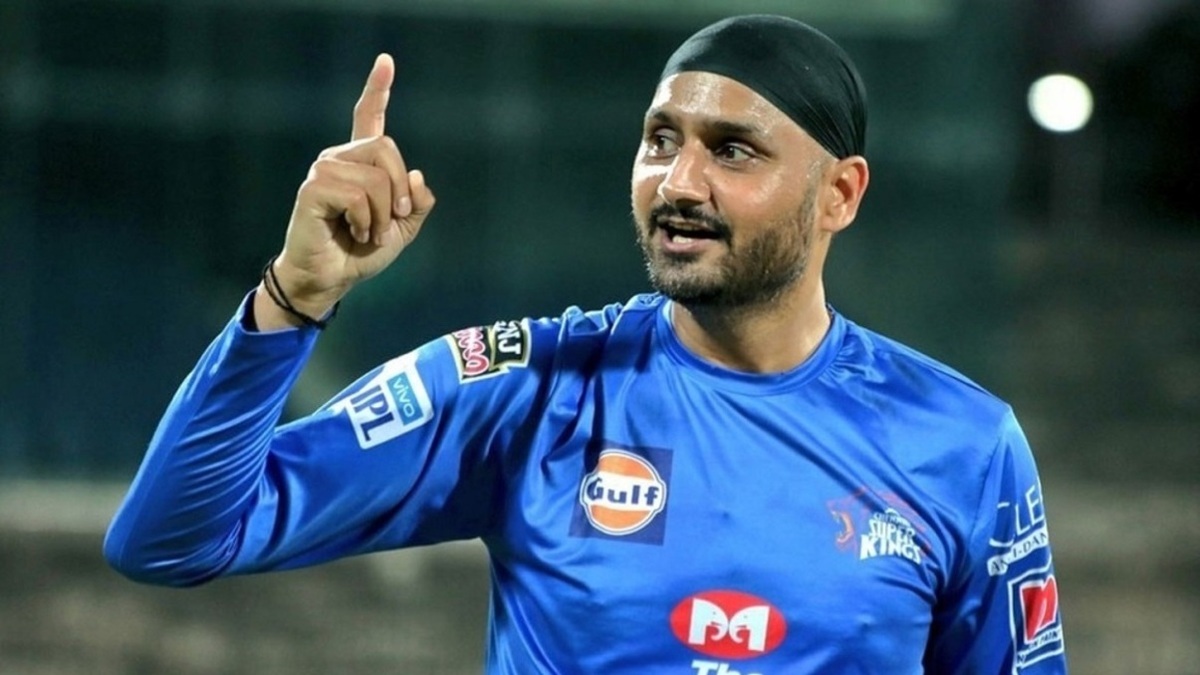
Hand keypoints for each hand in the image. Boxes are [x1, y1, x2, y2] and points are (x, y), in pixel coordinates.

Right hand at [256, 54, 435, 327]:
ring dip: (382, 216)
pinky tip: (354, 232)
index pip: (368, 117)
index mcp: (362, 162)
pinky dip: (366, 221)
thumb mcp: (403, 227)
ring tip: (368, 232)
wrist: (333, 278)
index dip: (377, 89)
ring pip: (376, 179)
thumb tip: (416, 176)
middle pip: (387, 149)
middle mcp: (340, 158)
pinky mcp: (313, 188)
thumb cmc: (362, 251)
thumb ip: (418, 202)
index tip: (385, 61)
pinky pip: (359, 196)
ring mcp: (324, 170)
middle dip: (399, 192)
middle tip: (391, 221)